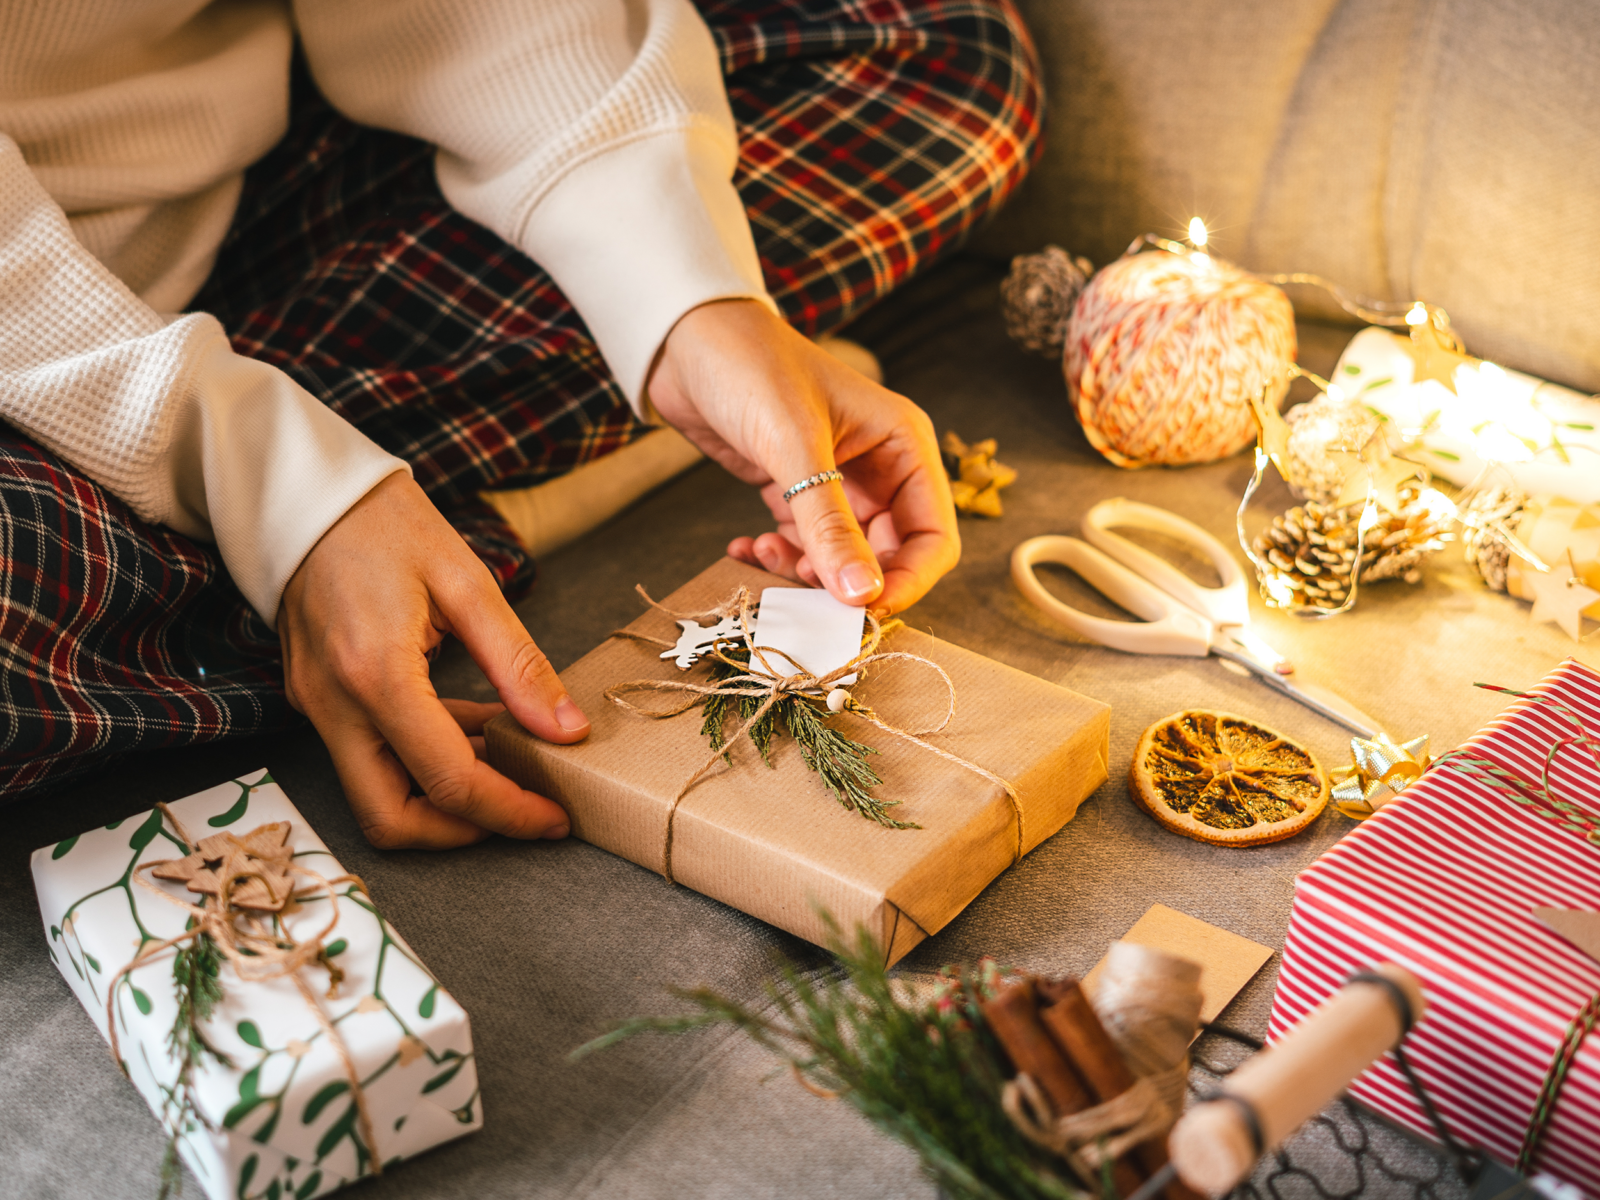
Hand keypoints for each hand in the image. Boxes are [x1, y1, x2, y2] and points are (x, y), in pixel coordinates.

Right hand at [278, 473, 589, 848]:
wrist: (304, 491)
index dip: (509, 811)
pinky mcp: (317, 699)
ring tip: (514, 760)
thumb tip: (567, 730)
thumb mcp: (468, 583)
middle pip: (392, 818)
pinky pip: (372, 756)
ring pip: (377, 796)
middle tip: (528, 810)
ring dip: (446, 795)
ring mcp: (318, 706)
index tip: (555, 816)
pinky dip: (424, 759)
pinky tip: (478, 728)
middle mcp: (334, 706)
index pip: (447, 780)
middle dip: (465, 829)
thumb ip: (519, 664)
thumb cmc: (386, 523)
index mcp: (375, 675)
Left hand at [647, 299, 958, 613]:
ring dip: (807, 571)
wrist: (684, 337)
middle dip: (849, 581)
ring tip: (767, 557)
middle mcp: (881, 466)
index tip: (864, 611)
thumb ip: (830, 526)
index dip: (909, 581)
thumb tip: (862, 596)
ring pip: (843, 556)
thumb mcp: (795, 449)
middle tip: (805, 592)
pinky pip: (803, 543)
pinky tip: (746, 547)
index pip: (934, 536)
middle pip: (890, 554)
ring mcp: (838, 480)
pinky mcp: (796, 489)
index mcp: (904, 445)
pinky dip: (778, 556)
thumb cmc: (750, 366)